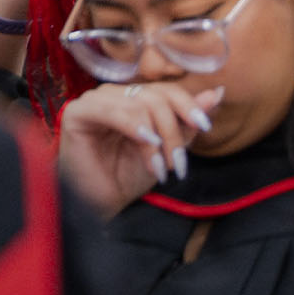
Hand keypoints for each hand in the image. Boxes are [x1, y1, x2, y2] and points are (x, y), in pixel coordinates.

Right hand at [58, 82, 224, 216]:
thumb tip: (216, 92)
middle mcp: (115, 94)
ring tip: (161, 166)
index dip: (189, 105)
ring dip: (157, 137)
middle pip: (158, 97)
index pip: (168, 90)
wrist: (101, 204)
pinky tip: (147, 142)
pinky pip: (113, 111)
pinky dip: (135, 126)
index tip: (205, 127)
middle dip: (174, 131)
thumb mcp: (167, 148)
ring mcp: (95, 101)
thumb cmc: (129, 176)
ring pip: (140, 104)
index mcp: (134, 98)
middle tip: (178, 163)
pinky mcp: (77, 113)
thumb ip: (188, 121)